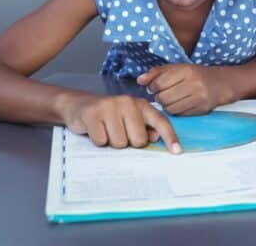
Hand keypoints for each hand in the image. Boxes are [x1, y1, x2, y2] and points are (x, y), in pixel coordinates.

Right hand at [58, 93, 181, 153]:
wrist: (78, 105)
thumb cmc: (109, 116)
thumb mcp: (129, 119)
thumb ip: (144, 127)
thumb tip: (154, 137)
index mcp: (141, 104)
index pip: (160, 122)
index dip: (170, 138)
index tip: (177, 152)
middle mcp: (128, 102)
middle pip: (139, 140)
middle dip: (129, 143)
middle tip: (118, 133)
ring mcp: (110, 107)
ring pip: (120, 143)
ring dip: (111, 142)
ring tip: (106, 130)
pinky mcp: (93, 114)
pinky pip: (102, 141)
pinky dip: (98, 141)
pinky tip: (95, 130)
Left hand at [137, 64, 229, 115]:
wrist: (220, 83)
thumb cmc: (194, 75)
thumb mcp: (177, 68)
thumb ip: (157, 72)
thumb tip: (139, 80)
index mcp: (186, 70)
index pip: (159, 83)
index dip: (153, 86)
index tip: (155, 86)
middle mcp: (193, 83)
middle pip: (163, 97)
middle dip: (159, 97)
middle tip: (163, 93)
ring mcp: (199, 97)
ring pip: (170, 108)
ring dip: (166, 105)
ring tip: (171, 99)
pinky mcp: (201, 109)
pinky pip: (179, 114)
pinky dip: (176, 111)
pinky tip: (180, 104)